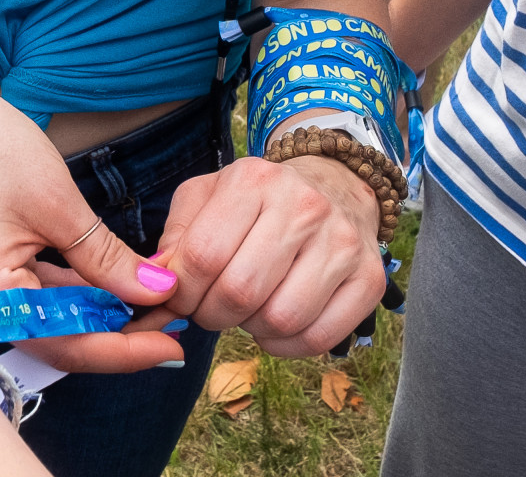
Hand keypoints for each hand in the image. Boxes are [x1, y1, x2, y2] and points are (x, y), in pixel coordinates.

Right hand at [0, 83, 183, 372]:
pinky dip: (76, 291)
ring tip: (155, 305)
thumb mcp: (57, 204)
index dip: (124, 350)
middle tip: (174, 325)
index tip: (172, 345)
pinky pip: (36, 293)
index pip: (66, 344)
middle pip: (58, 338)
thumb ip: (105, 258)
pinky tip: (115, 285)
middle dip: (118, 334)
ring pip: (50, 317)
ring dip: (100, 312)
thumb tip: (156, 291)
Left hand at [155, 155, 385, 357]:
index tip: (178, 297)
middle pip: (240, 292)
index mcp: (255, 180)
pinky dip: (286, 345)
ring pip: (280, 319)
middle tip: (209, 308)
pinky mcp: (369, 278)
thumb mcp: (208, 196)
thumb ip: (176, 236)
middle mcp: (304, 206)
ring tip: (246, 310)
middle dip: (211, 314)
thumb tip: (157, 287)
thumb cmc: (258, 198)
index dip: (180, 291)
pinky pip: (318, 338)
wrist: (334, 184)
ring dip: (250, 329)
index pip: (202, 256)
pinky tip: (274, 324)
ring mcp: (342, 243)